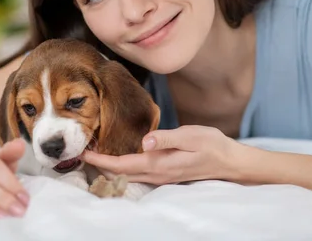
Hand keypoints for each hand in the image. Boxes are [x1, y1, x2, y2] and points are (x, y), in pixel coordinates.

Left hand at [82, 125, 243, 184]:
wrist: (228, 161)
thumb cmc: (211, 145)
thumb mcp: (190, 135)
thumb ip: (167, 138)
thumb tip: (145, 141)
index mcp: (159, 163)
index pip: (123, 165)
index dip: (101, 161)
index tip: (84, 153)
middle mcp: (157, 173)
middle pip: (121, 173)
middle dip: (100, 165)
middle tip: (82, 152)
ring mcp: (161, 176)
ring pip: (128, 175)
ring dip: (110, 167)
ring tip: (95, 154)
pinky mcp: (165, 173)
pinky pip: (138, 173)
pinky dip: (123, 166)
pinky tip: (119, 157)